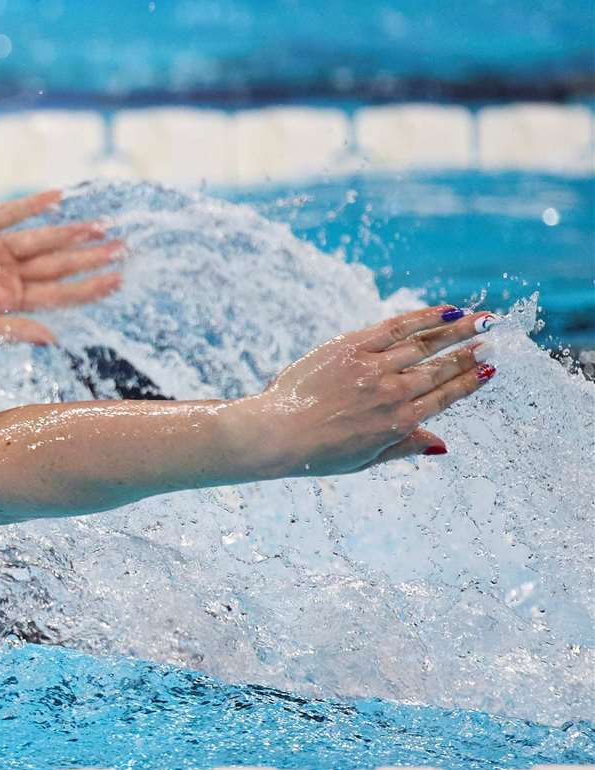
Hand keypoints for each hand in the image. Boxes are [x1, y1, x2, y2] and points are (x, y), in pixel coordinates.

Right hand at [0, 189, 122, 344]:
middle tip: (123, 249)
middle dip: (89, 257)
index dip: (87, 287)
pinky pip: (9, 212)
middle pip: (57, 264)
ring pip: (40, 238)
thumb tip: (54, 340)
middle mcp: (7, 272)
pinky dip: (32, 205)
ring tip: (99, 227)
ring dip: (69, 232)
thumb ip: (13, 330)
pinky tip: (57, 197)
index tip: (117, 280)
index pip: (59, 293)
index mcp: (10, 299)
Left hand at [248, 304, 496, 476]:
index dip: (469, 382)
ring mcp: (373, 368)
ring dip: (457, 331)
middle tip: (493, 340)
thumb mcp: (366, 459)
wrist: (276, 434)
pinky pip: (395, 327)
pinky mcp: (351, 348)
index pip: (444, 396)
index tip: (489, 370)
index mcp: (399, 423)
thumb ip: (405, 447)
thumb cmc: (317, 453)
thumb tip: (442, 445)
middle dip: (470, 353)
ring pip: (424, 345)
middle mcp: (393, 394)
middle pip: (440, 368)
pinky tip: (446, 310)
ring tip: (481, 320)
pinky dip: (423, 317)